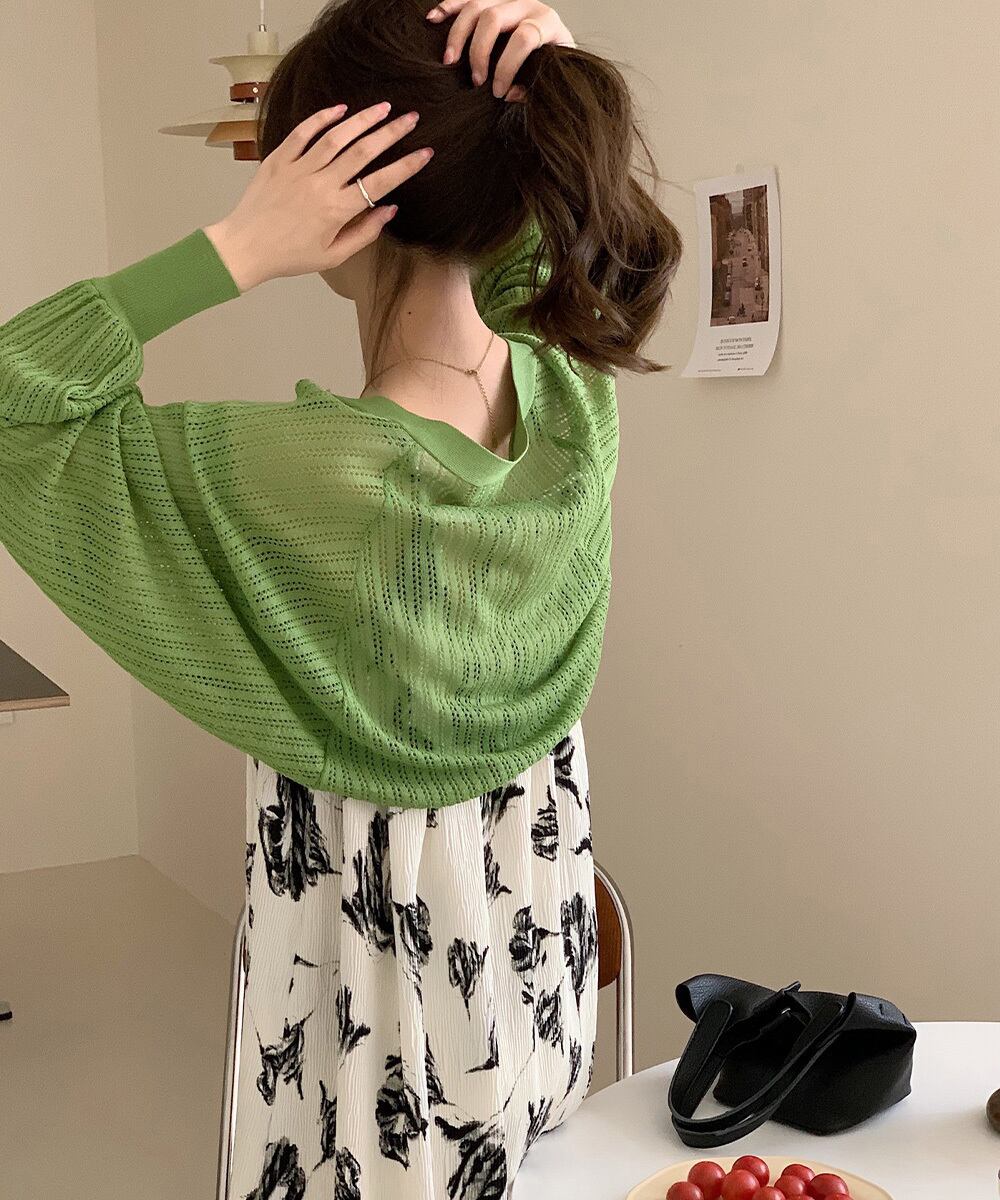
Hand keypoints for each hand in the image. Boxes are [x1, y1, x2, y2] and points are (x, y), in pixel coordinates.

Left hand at [203, 102, 433, 290]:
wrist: (246, 247)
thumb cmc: (290, 256)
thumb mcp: (333, 256)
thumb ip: (364, 233)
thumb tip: (388, 210)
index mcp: (337, 210)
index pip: (380, 182)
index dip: (406, 166)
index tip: (424, 153)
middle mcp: (320, 185)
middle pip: (363, 151)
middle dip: (391, 132)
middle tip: (411, 118)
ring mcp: (298, 169)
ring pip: (336, 136)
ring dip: (362, 119)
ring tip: (383, 108)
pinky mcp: (278, 160)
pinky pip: (303, 133)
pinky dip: (322, 118)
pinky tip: (340, 109)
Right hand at [426, 0, 575, 99]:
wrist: (555, 46)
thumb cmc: (552, 64)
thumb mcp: (551, 77)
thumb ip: (533, 87)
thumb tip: (509, 93)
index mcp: (547, 22)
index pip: (523, 38)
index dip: (507, 67)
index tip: (498, 92)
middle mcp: (526, 4)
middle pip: (493, 18)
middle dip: (479, 51)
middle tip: (476, 81)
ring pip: (475, 5)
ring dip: (458, 34)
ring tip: (449, 61)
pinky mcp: (492, 0)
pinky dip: (447, 7)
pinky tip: (433, 19)